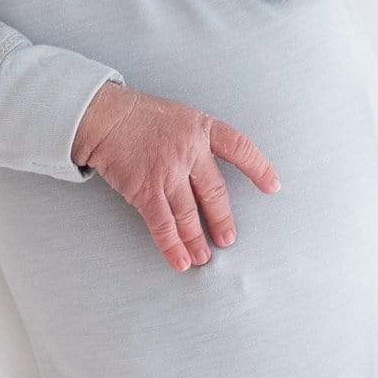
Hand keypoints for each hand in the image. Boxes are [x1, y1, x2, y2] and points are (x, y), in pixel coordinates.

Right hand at [71, 83, 281, 270]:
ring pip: (189, 214)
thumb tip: (208, 175)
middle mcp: (189, 151)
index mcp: (202, 129)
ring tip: (203, 257)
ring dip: (197, 240)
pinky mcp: (145, 190)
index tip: (272, 186)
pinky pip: (163, 224)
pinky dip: (172, 245)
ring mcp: (168, 172)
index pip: (239, 148)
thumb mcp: (180, 118)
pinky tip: (181, 260)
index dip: (258, 167)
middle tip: (228, 240)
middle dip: (222, 220)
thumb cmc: (141, 117)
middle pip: (214, 192)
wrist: (106, 117)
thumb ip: (198, 142)